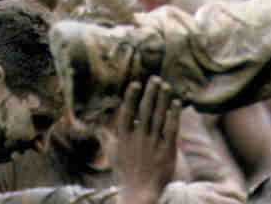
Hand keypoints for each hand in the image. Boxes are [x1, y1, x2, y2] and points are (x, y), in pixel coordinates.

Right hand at [115, 76, 181, 203]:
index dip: (131, 98)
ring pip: (159, 117)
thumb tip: (93, 120)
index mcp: (123, 138)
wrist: (139, 192)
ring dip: (163, 100)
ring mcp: (153, 144)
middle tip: (155, 78)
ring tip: (166, 86)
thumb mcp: (111, 151)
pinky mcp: (167, 151)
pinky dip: (174, 115)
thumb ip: (104, 134)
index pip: (127, 114)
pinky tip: (177, 103)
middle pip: (145, 111)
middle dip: (150, 93)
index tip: (136, 83)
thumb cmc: (124, 170)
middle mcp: (138, 139)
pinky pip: (172, 129)